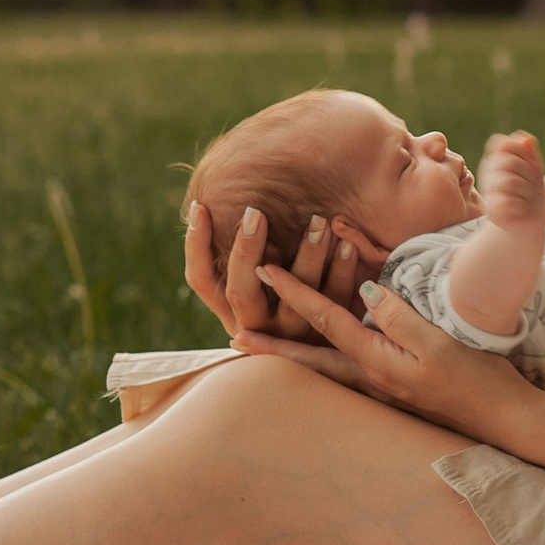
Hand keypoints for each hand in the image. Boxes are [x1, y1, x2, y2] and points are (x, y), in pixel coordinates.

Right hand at [184, 202, 380, 341]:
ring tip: (319, 220)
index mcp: (231, 310)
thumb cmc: (288, 287)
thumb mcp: (260, 275)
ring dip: (307, 257)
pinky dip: (341, 271)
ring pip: (295, 301)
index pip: (201, 280)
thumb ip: (246, 249)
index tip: (200, 206)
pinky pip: (334, 304)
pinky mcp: (327, 340)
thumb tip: (212, 200)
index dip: (196, 246)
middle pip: (240, 292)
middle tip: (254, 212)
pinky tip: (348, 243)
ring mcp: (292, 337)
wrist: (339, 345)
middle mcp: (257, 328)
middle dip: (246, 250)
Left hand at [240, 268, 536, 438]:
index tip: (263, 271)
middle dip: (273, 344)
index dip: (295, 292)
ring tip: (265, 349)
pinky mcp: (398, 394)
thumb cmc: (479, 380)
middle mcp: (372, 380)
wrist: (509, 422)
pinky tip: (324, 362)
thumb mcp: (438, 343)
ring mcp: (384, 391)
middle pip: (311, 358)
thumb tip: (362, 291)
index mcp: (377, 363)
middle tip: (233, 334)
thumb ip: (398, 317)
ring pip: (327, 370)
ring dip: (295, 356)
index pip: (326, 321)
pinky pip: (351, 374)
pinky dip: (327, 363)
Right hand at [479, 132, 544, 230]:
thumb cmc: (531, 196)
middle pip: (511, 162)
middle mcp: (488, 173)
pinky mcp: (492, 210)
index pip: (507, 144)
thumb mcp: (535, 170)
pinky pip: (510, 201)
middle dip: (529, 175)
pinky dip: (522, 206)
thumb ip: (529, 153)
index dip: (524, 154)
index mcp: (496, 160)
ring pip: (512, 181)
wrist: (528, 226)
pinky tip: (520, 210)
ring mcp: (489, 191)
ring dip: (527, 192)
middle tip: (529, 188)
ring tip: (525, 199)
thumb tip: (526, 138)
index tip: (530, 168)